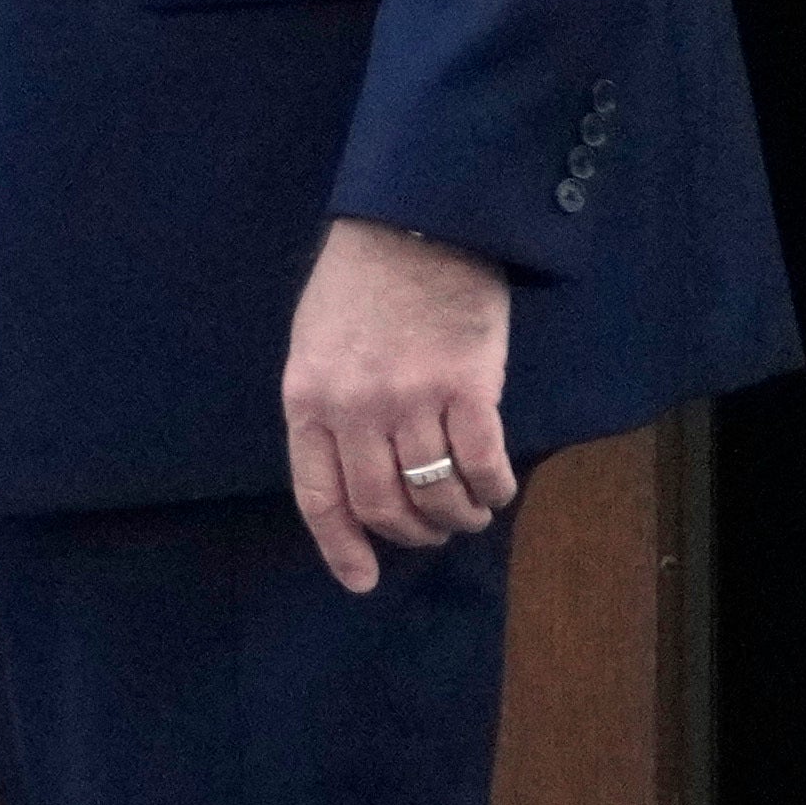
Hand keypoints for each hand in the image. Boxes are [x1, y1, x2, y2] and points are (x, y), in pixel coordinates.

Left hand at [283, 216, 516, 596]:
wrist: (414, 224)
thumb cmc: (361, 284)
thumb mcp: (314, 346)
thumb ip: (326, 406)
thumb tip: (352, 470)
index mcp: (308, 400)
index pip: (319, 497)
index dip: (341, 547)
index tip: (362, 580)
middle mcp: (353, 409)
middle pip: (382, 505)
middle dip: (411, 533)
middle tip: (433, 532)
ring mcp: (409, 399)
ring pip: (433, 493)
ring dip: (455, 517)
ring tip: (469, 513)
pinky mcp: (465, 386)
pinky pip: (480, 463)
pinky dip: (491, 489)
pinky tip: (497, 490)